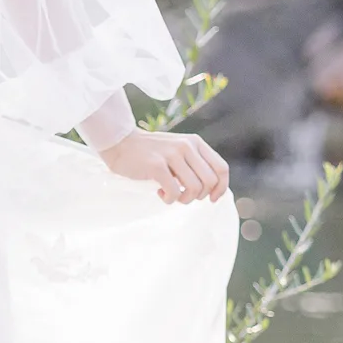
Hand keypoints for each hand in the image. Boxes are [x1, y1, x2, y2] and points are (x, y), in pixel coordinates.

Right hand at [99, 126, 228, 204]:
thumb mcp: (178, 150)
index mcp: (195, 142)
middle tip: (184, 195)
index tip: (211, 199)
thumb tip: (210, 189)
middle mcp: (187, 146)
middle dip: (199, 196)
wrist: (121, 143)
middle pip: (210, 181)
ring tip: (171, 195)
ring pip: (194, 189)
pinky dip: (169, 199)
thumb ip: (194, 162)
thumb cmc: (150, 152)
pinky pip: (174, 192)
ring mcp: (172, 155)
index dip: (221, 188)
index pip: (221, 168)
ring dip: (184, 199)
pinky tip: (160, 193)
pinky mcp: (157, 165)